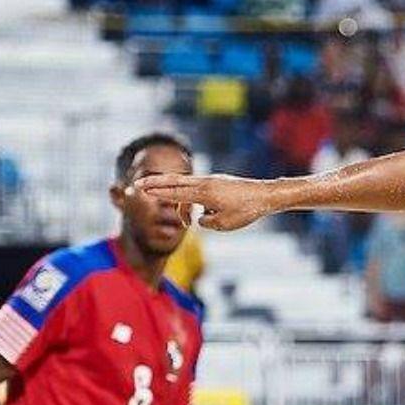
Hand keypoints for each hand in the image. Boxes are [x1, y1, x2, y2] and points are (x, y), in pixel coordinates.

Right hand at [134, 173, 280, 231]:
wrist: (266, 194)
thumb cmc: (247, 210)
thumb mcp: (224, 224)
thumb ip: (206, 222)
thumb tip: (199, 217)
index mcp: (204, 193)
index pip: (174, 193)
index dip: (157, 192)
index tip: (141, 190)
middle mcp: (205, 183)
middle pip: (174, 182)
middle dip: (155, 183)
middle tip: (137, 184)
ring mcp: (211, 180)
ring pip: (186, 187)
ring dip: (178, 199)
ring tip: (181, 215)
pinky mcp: (217, 182)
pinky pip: (198, 189)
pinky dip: (192, 198)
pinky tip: (205, 210)